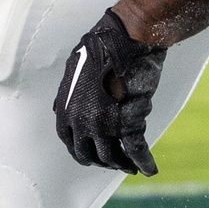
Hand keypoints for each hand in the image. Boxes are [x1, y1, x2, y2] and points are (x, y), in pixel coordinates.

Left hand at [53, 10, 165, 174]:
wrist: (127, 38)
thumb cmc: (102, 47)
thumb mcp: (74, 69)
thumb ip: (68, 93)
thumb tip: (59, 109)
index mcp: (66, 109)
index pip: (70, 142)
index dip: (82, 151)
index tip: (91, 155)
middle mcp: (81, 121)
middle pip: (90, 153)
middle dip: (102, 160)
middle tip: (113, 162)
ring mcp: (104, 124)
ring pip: (112, 155)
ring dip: (122, 163)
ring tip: (130, 165)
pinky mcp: (128, 121)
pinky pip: (136, 149)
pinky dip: (143, 161)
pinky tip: (149, 169)